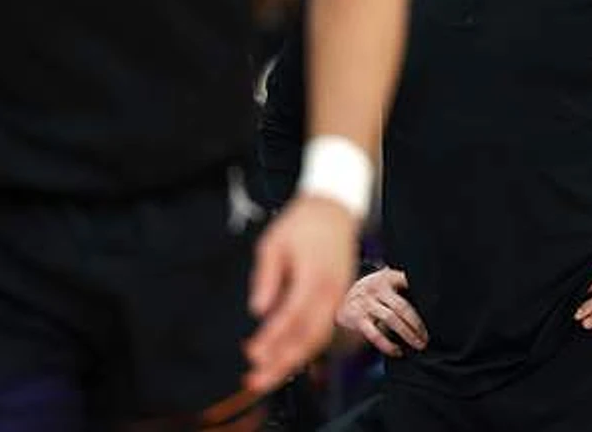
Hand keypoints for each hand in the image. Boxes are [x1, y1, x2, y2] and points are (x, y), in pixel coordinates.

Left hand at [244, 194, 357, 393]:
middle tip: (257, 381)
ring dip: (293, 361)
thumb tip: (257, 310)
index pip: (291, 317)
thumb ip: (265, 278)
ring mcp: (339, 297)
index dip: (271, 340)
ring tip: (267, 375)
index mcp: (314, 277)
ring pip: (318, 340)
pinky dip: (305, 348)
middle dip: (282, 363)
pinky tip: (287, 357)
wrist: (334, 209)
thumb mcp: (273, 243)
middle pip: (308, 338)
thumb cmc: (302, 224)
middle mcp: (331, 292)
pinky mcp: (340, 300)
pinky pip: (324, 330)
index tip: (251, 354)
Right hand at [335, 267, 428, 356]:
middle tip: (427, 337)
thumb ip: (399, 285)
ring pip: (391, 319)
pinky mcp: (356, 318)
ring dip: (407, 334)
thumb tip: (429, 296)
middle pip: (402, 306)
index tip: (436, 306)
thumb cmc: (369, 294)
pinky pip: (375, 334)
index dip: (421, 291)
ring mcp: (365, 303)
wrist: (334, 296)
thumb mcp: (382, 283)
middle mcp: (375, 288)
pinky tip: (397, 351)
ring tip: (418, 344)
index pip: (408, 282)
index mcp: (386, 277)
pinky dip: (388, 344)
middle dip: (417, 324)